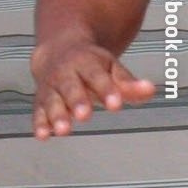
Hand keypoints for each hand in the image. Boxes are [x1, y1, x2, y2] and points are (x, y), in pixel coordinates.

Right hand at [30, 37, 156, 138]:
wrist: (57, 51)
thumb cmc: (88, 64)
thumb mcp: (110, 68)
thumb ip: (128, 83)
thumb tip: (149, 91)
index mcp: (85, 62)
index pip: (97, 76)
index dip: (106, 90)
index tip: (115, 104)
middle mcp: (65, 74)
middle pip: (70, 88)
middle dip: (77, 102)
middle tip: (84, 116)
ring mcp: (50, 88)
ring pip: (52, 101)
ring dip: (56, 116)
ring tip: (63, 130)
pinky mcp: (40, 101)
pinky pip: (38, 112)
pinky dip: (39, 124)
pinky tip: (43, 136)